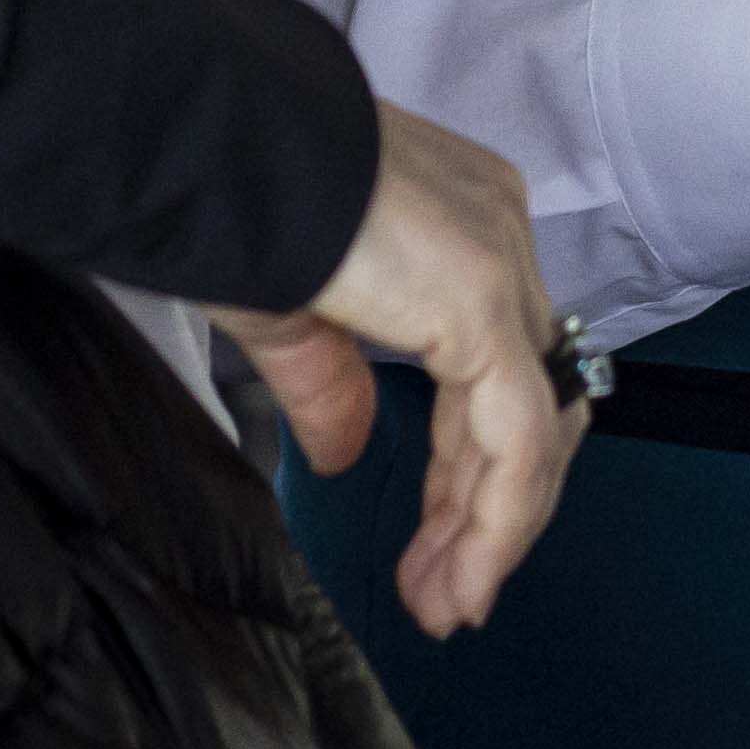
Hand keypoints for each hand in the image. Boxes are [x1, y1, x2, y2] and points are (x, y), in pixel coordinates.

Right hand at [213, 103, 580, 639]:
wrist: (215, 143)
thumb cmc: (232, 202)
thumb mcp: (288, 313)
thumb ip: (331, 384)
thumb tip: (348, 453)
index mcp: (458, 225)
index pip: (495, 370)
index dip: (472, 470)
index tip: (438, 551)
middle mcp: (497, 234)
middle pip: (526, 402)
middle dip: (485, 511)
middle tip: (444, 596)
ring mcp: (500, 263)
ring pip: (534, 427)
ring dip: (491, 530)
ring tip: (446, 606)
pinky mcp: (484, 302)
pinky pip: (518, 437)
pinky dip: (498, 520)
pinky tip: (464, 580)